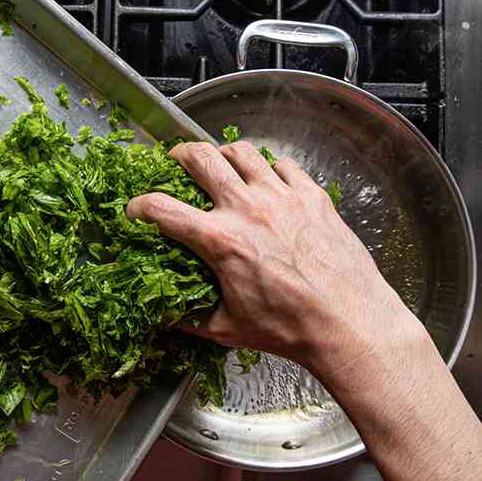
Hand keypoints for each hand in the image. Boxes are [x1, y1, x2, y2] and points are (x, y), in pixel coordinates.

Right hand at [126, 140, 429, 383]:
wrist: (347, 320)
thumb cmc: (287, 328)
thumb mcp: (226, 328)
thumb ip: (190, 318)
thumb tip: (165, 317)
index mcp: (220, 241)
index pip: (163, 211)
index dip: (140, 206)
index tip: (135, 209)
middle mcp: (248, 209)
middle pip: (203, 159)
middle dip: (181, 155)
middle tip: (177, 160)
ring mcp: (283, 197)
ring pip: (243, 152)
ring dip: (224, 153)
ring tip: (221, 162)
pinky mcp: (312, 196)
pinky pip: (284, 165)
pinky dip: (269, 168)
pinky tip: (267, 181)